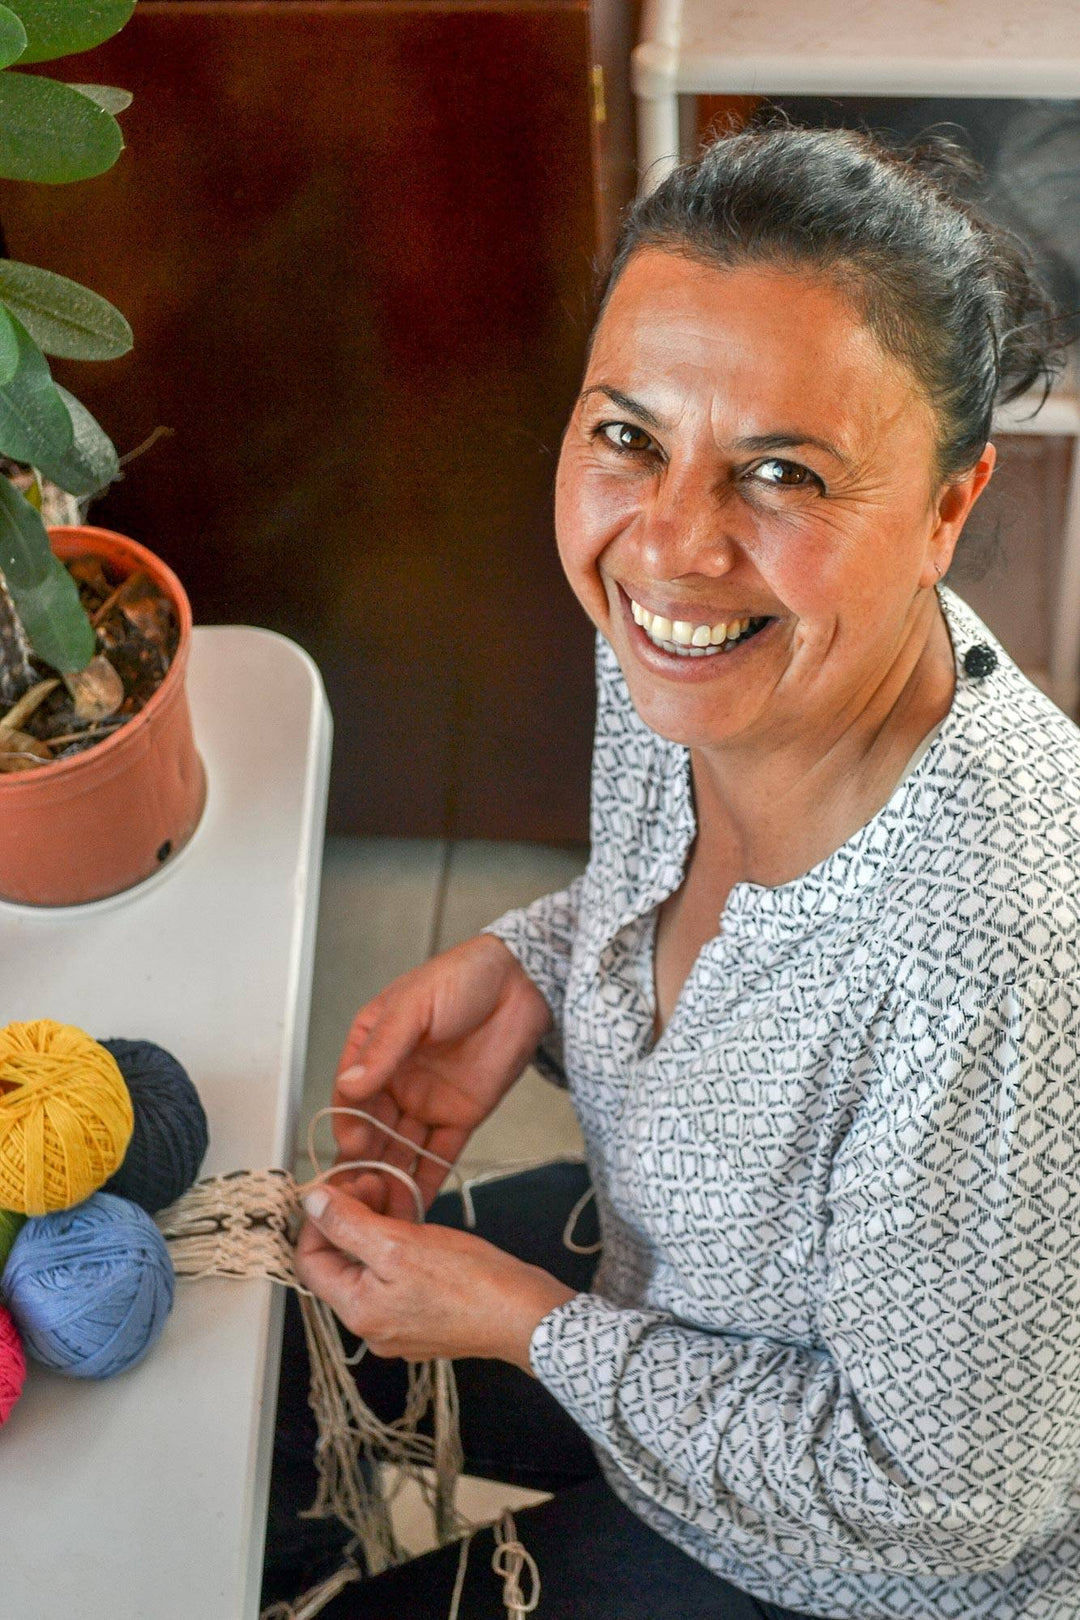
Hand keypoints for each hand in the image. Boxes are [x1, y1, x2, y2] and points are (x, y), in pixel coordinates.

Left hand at [295, 1184, 576, 1369]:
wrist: (525, 1315)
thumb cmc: (470, 1283)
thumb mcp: (399, 1242)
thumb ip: (349, 1223)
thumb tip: (311, 1203)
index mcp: (357, 1311)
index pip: (310, 1259)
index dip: (320, 1218)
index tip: (343, 1187)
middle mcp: (372, 1326)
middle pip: (340, 1262)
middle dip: (351, 1217)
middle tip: (375, 1184)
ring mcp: (399, 1325)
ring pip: (370, 1267)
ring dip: (376, 1227)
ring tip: (398, 1198)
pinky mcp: (424, 1317)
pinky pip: (396, 1277)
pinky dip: (399, 1246)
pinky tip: (417, 1224)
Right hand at [326, 935, 552, 1217]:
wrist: (523, 983)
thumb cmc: (463, 977)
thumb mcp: (413, 1007)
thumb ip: (382, 1050)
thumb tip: (348, 1086)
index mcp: (373, 1048)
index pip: (350, 1096)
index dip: (348, 1124)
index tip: (350, 1149)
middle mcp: (394, 1080)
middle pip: (372, 1130)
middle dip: (365, 1164)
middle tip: (359, 1196)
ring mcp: (426, 1101)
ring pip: (401, 1149)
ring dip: (391, 1180)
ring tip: (383, 1215)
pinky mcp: (459, 1117)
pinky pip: (438, 1155)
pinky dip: (427, 1180)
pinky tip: (414, 1207)